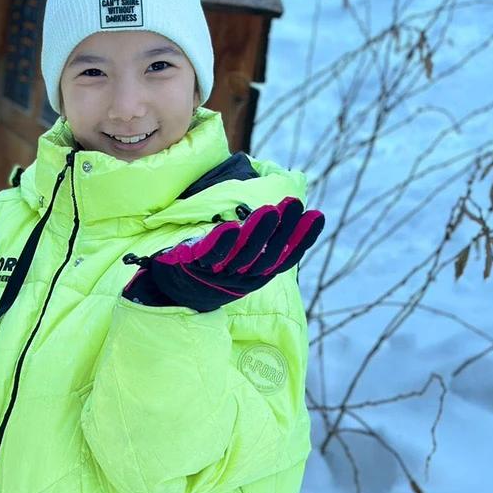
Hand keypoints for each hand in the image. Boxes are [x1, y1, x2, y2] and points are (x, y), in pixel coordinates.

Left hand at [121, 196, 324, 312]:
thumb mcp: (244, 257)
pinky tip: (230, 227)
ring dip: (256, 233)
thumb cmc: (216, 266)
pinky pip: (209, 256)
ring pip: (241, 255)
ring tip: (268, 210)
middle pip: (266, 255)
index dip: (302, 239)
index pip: (285, 257)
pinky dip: (220, 244)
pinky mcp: (193, 267)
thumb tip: (293, 210)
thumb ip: (265, 240)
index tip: (316, 215)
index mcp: (257, 274)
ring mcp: (218, 273)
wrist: (176, 289)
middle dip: (281, 229)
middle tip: (292, 203)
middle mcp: (241, 277)